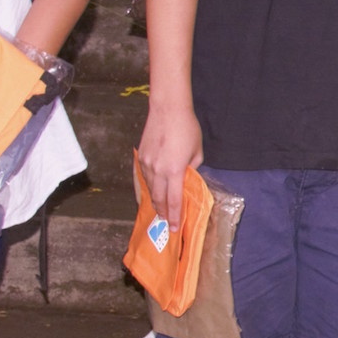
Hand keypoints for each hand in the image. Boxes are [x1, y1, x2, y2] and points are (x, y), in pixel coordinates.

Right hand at [137, 99, 202, 223]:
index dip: (174, 216)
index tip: (174, 227)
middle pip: (158, 199)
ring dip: (155, 201)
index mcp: (173, 171)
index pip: (173, 201)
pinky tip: (150, 193)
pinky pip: (143, 178)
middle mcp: (157, 170)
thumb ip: (192, 168)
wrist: (168, 109)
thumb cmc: (187, 128)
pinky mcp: (140, 157)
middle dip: (163, 213)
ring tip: (159, 211)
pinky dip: (147, 188)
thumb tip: (186, 178)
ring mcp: (146, 164)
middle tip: (166, 223)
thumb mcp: (197, 152)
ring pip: (149, 189)